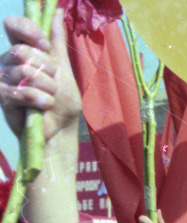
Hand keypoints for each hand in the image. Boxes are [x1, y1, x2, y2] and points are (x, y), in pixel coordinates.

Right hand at [1, 12, 79, 139]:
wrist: (60, 129)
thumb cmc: (61, 101)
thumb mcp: (63, 68)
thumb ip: (56, 42)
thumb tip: (57, 12)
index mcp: (23, 51)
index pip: (14, 26)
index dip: (29, 31)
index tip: (44, 46)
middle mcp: (9, 61)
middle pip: (23, 51)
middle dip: (46, 70)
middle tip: (53, 84)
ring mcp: (3, 78)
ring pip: (24, 72)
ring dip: (46, 88)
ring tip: (50, 99)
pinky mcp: (2, 97)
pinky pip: (20, 91)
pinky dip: (38, 100)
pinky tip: (43, 106)